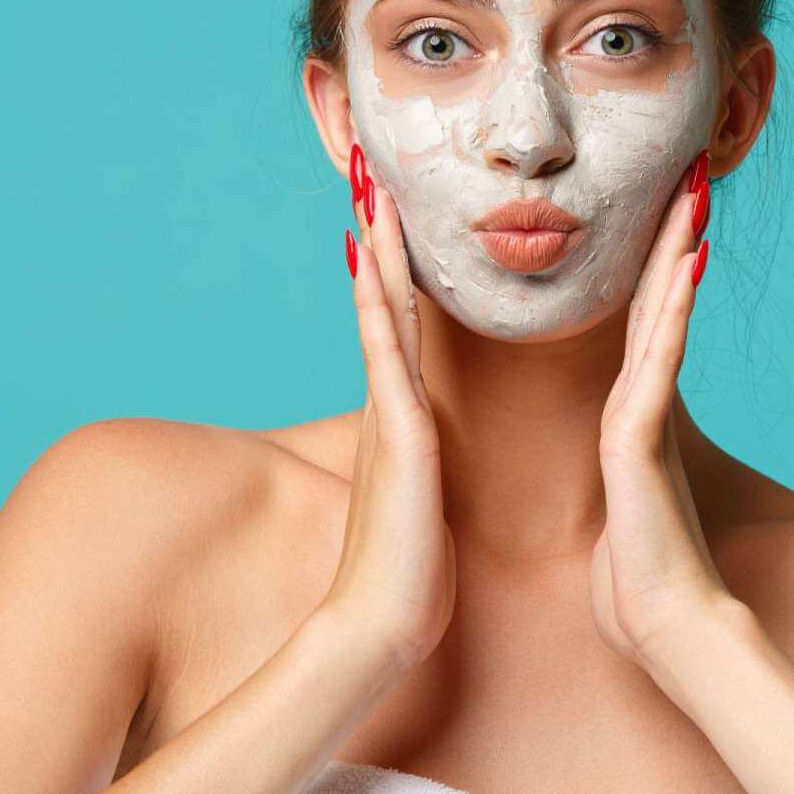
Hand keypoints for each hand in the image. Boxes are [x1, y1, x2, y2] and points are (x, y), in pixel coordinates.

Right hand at [319, 144, 454, 672]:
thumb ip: (422, 464)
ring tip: (370, 187)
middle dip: (379, 233)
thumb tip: (427, 446)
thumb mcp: (425, 499)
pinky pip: (387, 353)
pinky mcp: (397, 435)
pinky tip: (366, 259)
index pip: (402, 320)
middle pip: (383, 298)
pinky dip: (377, 303)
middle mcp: (390, 402)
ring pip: (381, 310)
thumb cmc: (410, 571)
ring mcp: (388, 414)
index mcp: (405, 415)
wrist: (381, 626)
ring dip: (376, 247)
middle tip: (371, 167)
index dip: (397, 262)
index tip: (394, 207)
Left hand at [590, 149, 729, 669]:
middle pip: (658, 298)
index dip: (647, 262)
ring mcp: (647, 415)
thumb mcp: (616, 504)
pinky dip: (671, 308)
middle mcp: (643, 403)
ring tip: (692, 191)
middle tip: (688, 171)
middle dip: (672, 234)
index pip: (637, 321)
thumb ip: (619, 469)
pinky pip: (656, 358)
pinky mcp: (642, 436)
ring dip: (677, 249)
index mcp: (628, 414)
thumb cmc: (639, 578)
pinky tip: (684, 262)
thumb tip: (617, 460)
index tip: (657, 208)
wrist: (664, 627)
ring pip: (663, 314)